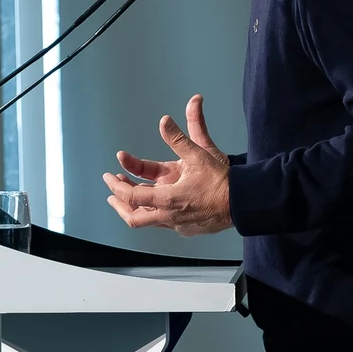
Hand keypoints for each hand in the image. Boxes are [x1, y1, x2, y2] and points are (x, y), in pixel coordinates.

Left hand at [102, 95, 232, 236]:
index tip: (109, 178)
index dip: (116, 187)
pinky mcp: (187, 229)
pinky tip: (155, 204)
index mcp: (168, 199)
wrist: (243, 203)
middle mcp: (170, 217)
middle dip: (119, 204)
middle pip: (133, 217)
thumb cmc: (223, 182)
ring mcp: (178, 226)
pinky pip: (163, 224)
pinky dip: (152, 213)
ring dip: (135, 208)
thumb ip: (178, 139)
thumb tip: (165, 122)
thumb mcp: (199, 155)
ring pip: (147, 222)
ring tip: (129, 195)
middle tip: (112, 193)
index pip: (132, 196)